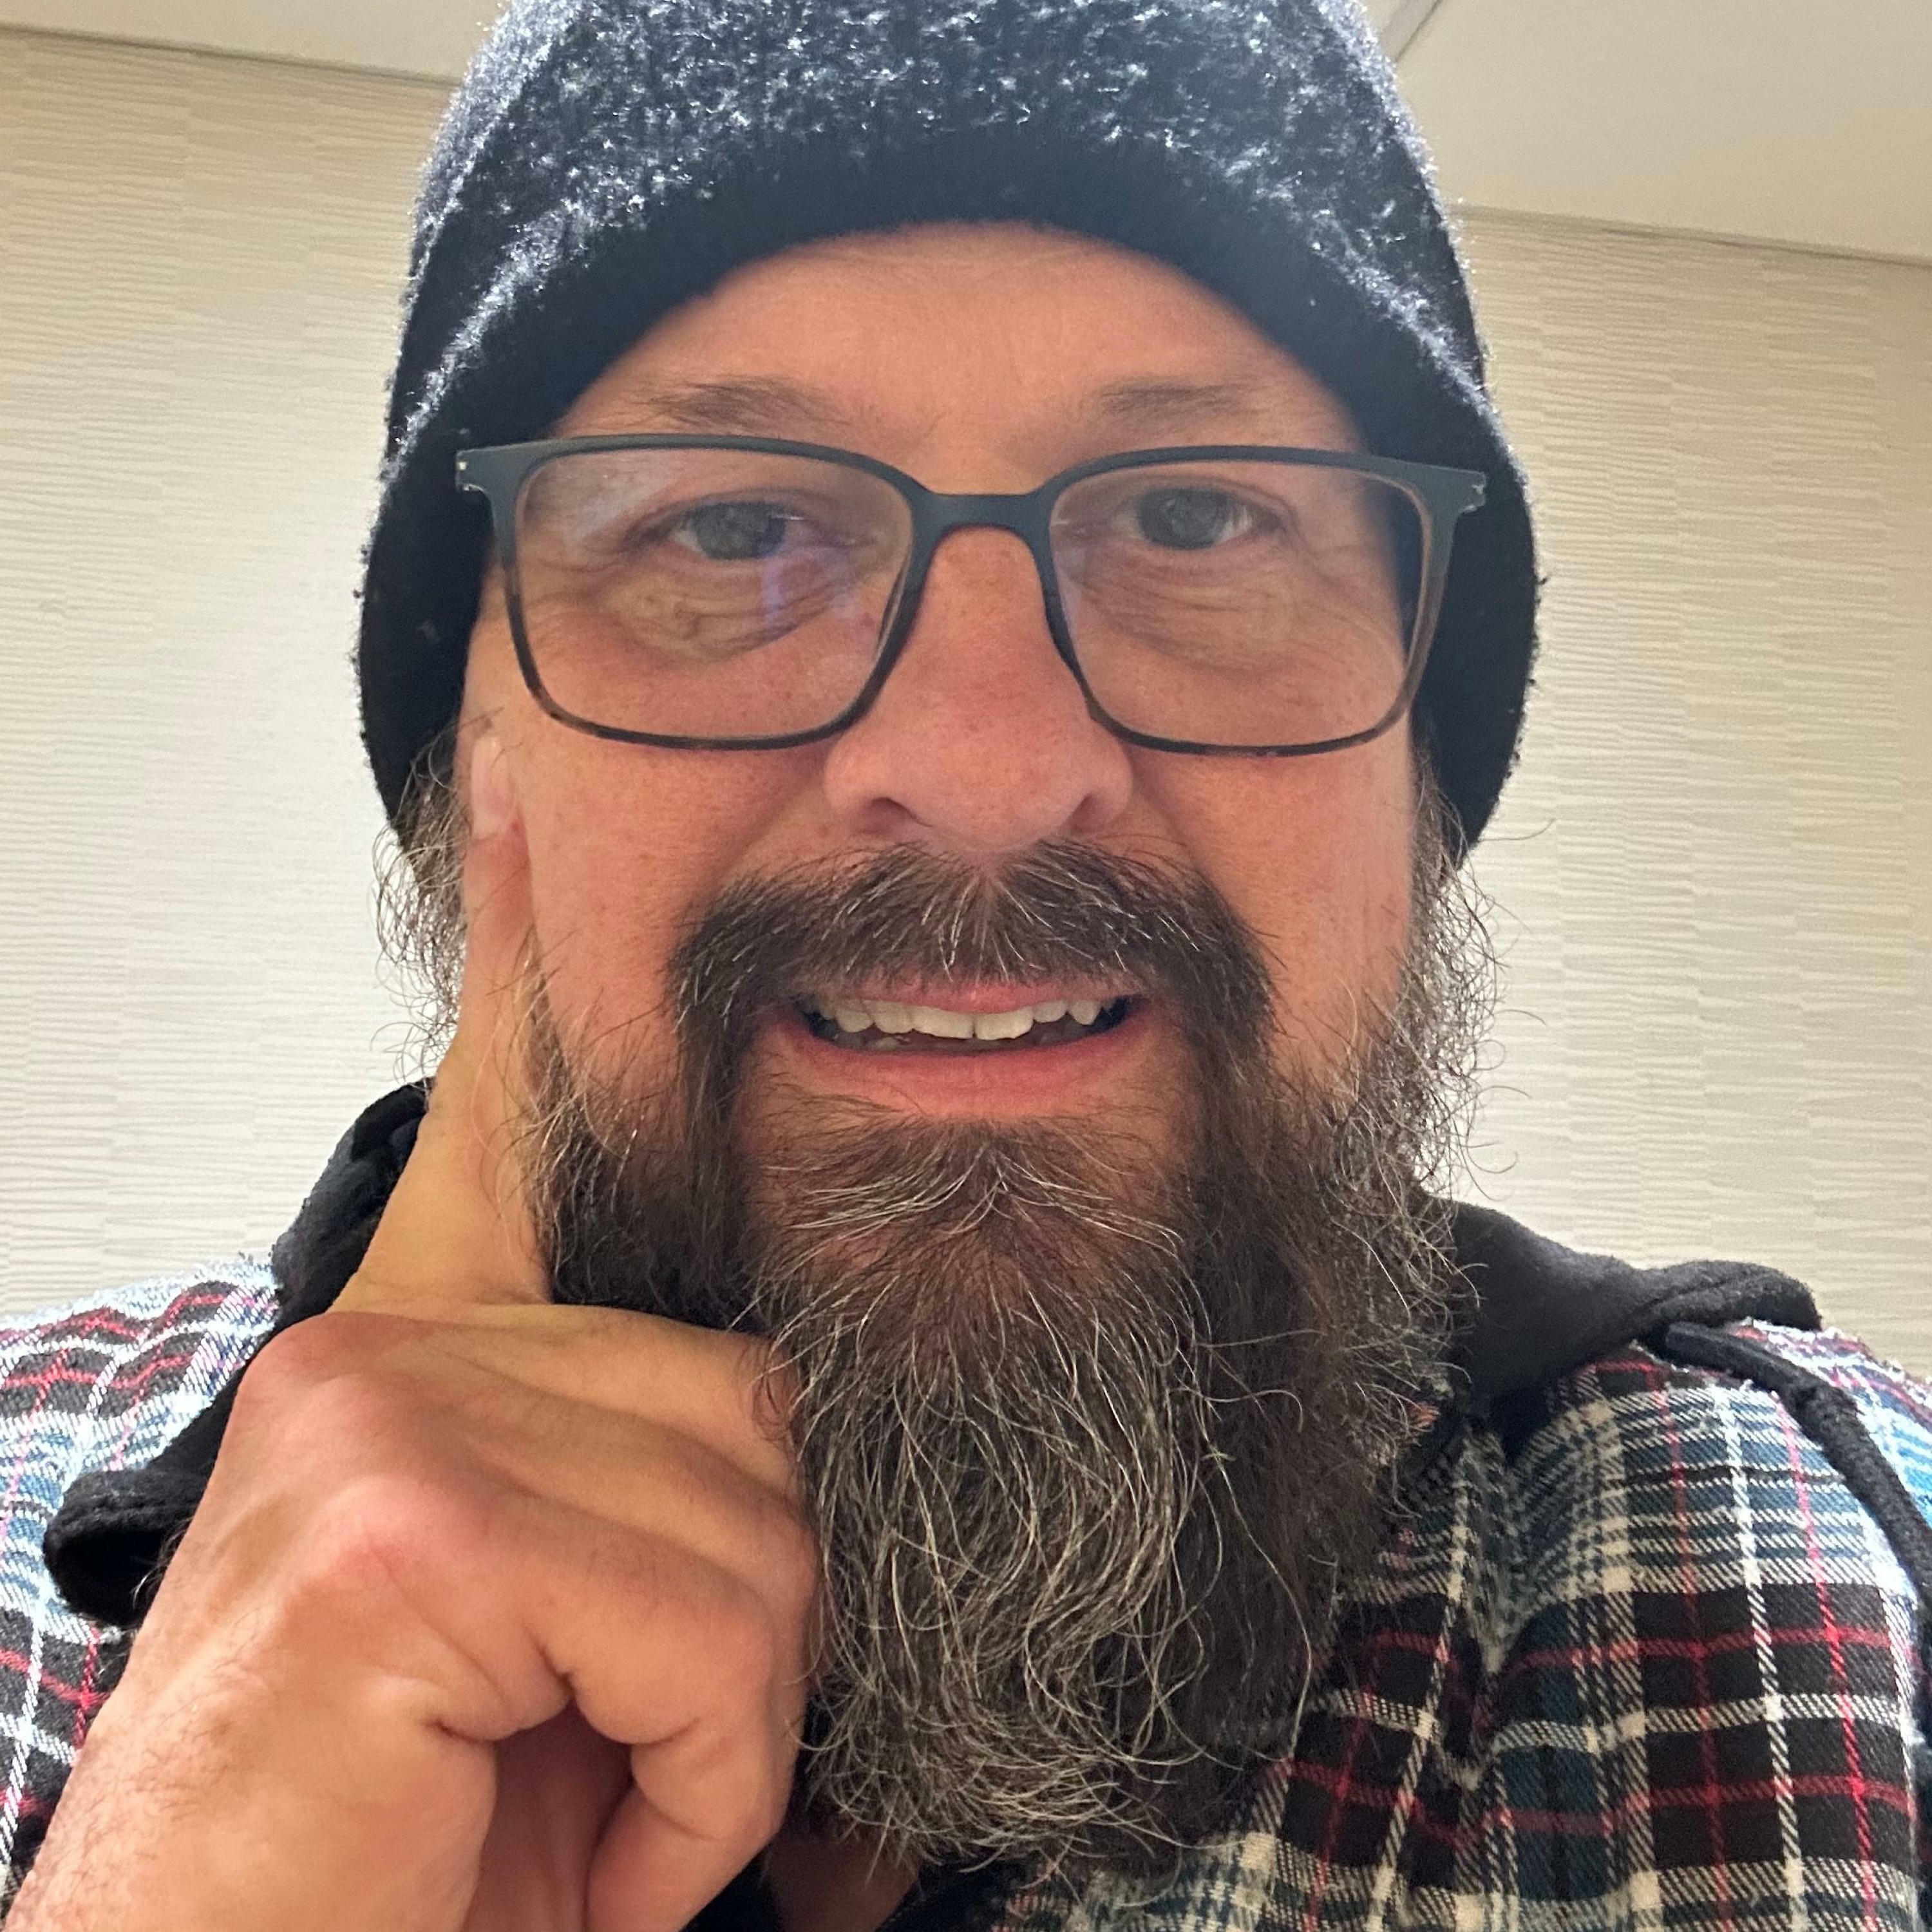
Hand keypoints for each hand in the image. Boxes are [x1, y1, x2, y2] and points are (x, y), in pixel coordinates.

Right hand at [11, 735, 816, 1931]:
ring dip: (727, 1716)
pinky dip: (700, 1784)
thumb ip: (644, 1505)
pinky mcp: (399, 1530)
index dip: (531, 960)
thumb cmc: (412, 1844)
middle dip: (749, 1614)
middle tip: (622, 1742)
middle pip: (750, 1396)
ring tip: (588, 1795)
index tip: (542, 794)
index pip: (493, 1119)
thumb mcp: (552, 1647)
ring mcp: (384, 1420)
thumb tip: (798, 1449)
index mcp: (412, 1362)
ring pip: (757, 1517)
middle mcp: (383, 1352)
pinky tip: (581, 1841)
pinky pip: (712, 1624)